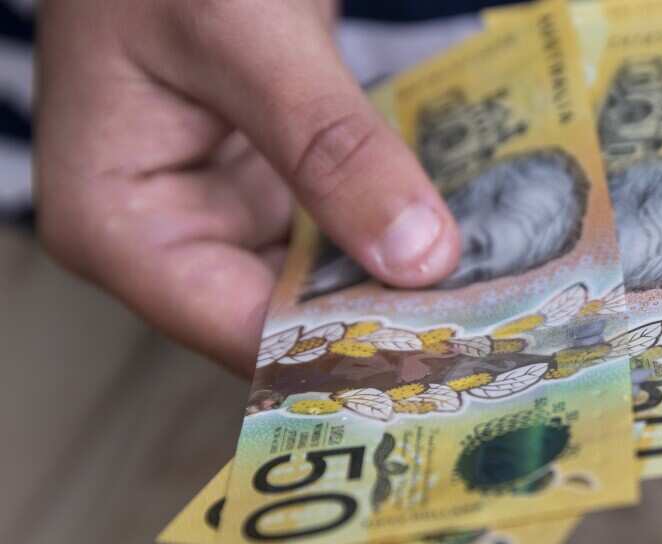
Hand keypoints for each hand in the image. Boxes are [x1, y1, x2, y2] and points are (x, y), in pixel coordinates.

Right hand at [36, 0, 460, 374]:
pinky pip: (344, 228)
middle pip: (293, 316)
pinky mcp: (274, 185)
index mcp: (120, 226)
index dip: (347, 349)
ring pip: (328, 280)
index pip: (243, 330)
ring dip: (408, 283)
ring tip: (504, 300)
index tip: (448, 353)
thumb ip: (329, 146)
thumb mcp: (244, 37)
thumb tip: (420, 256)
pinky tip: (476, 246)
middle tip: (499, 335)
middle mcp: (171, 236)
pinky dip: (401, 232)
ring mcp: (226, 211)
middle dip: (391, 320)